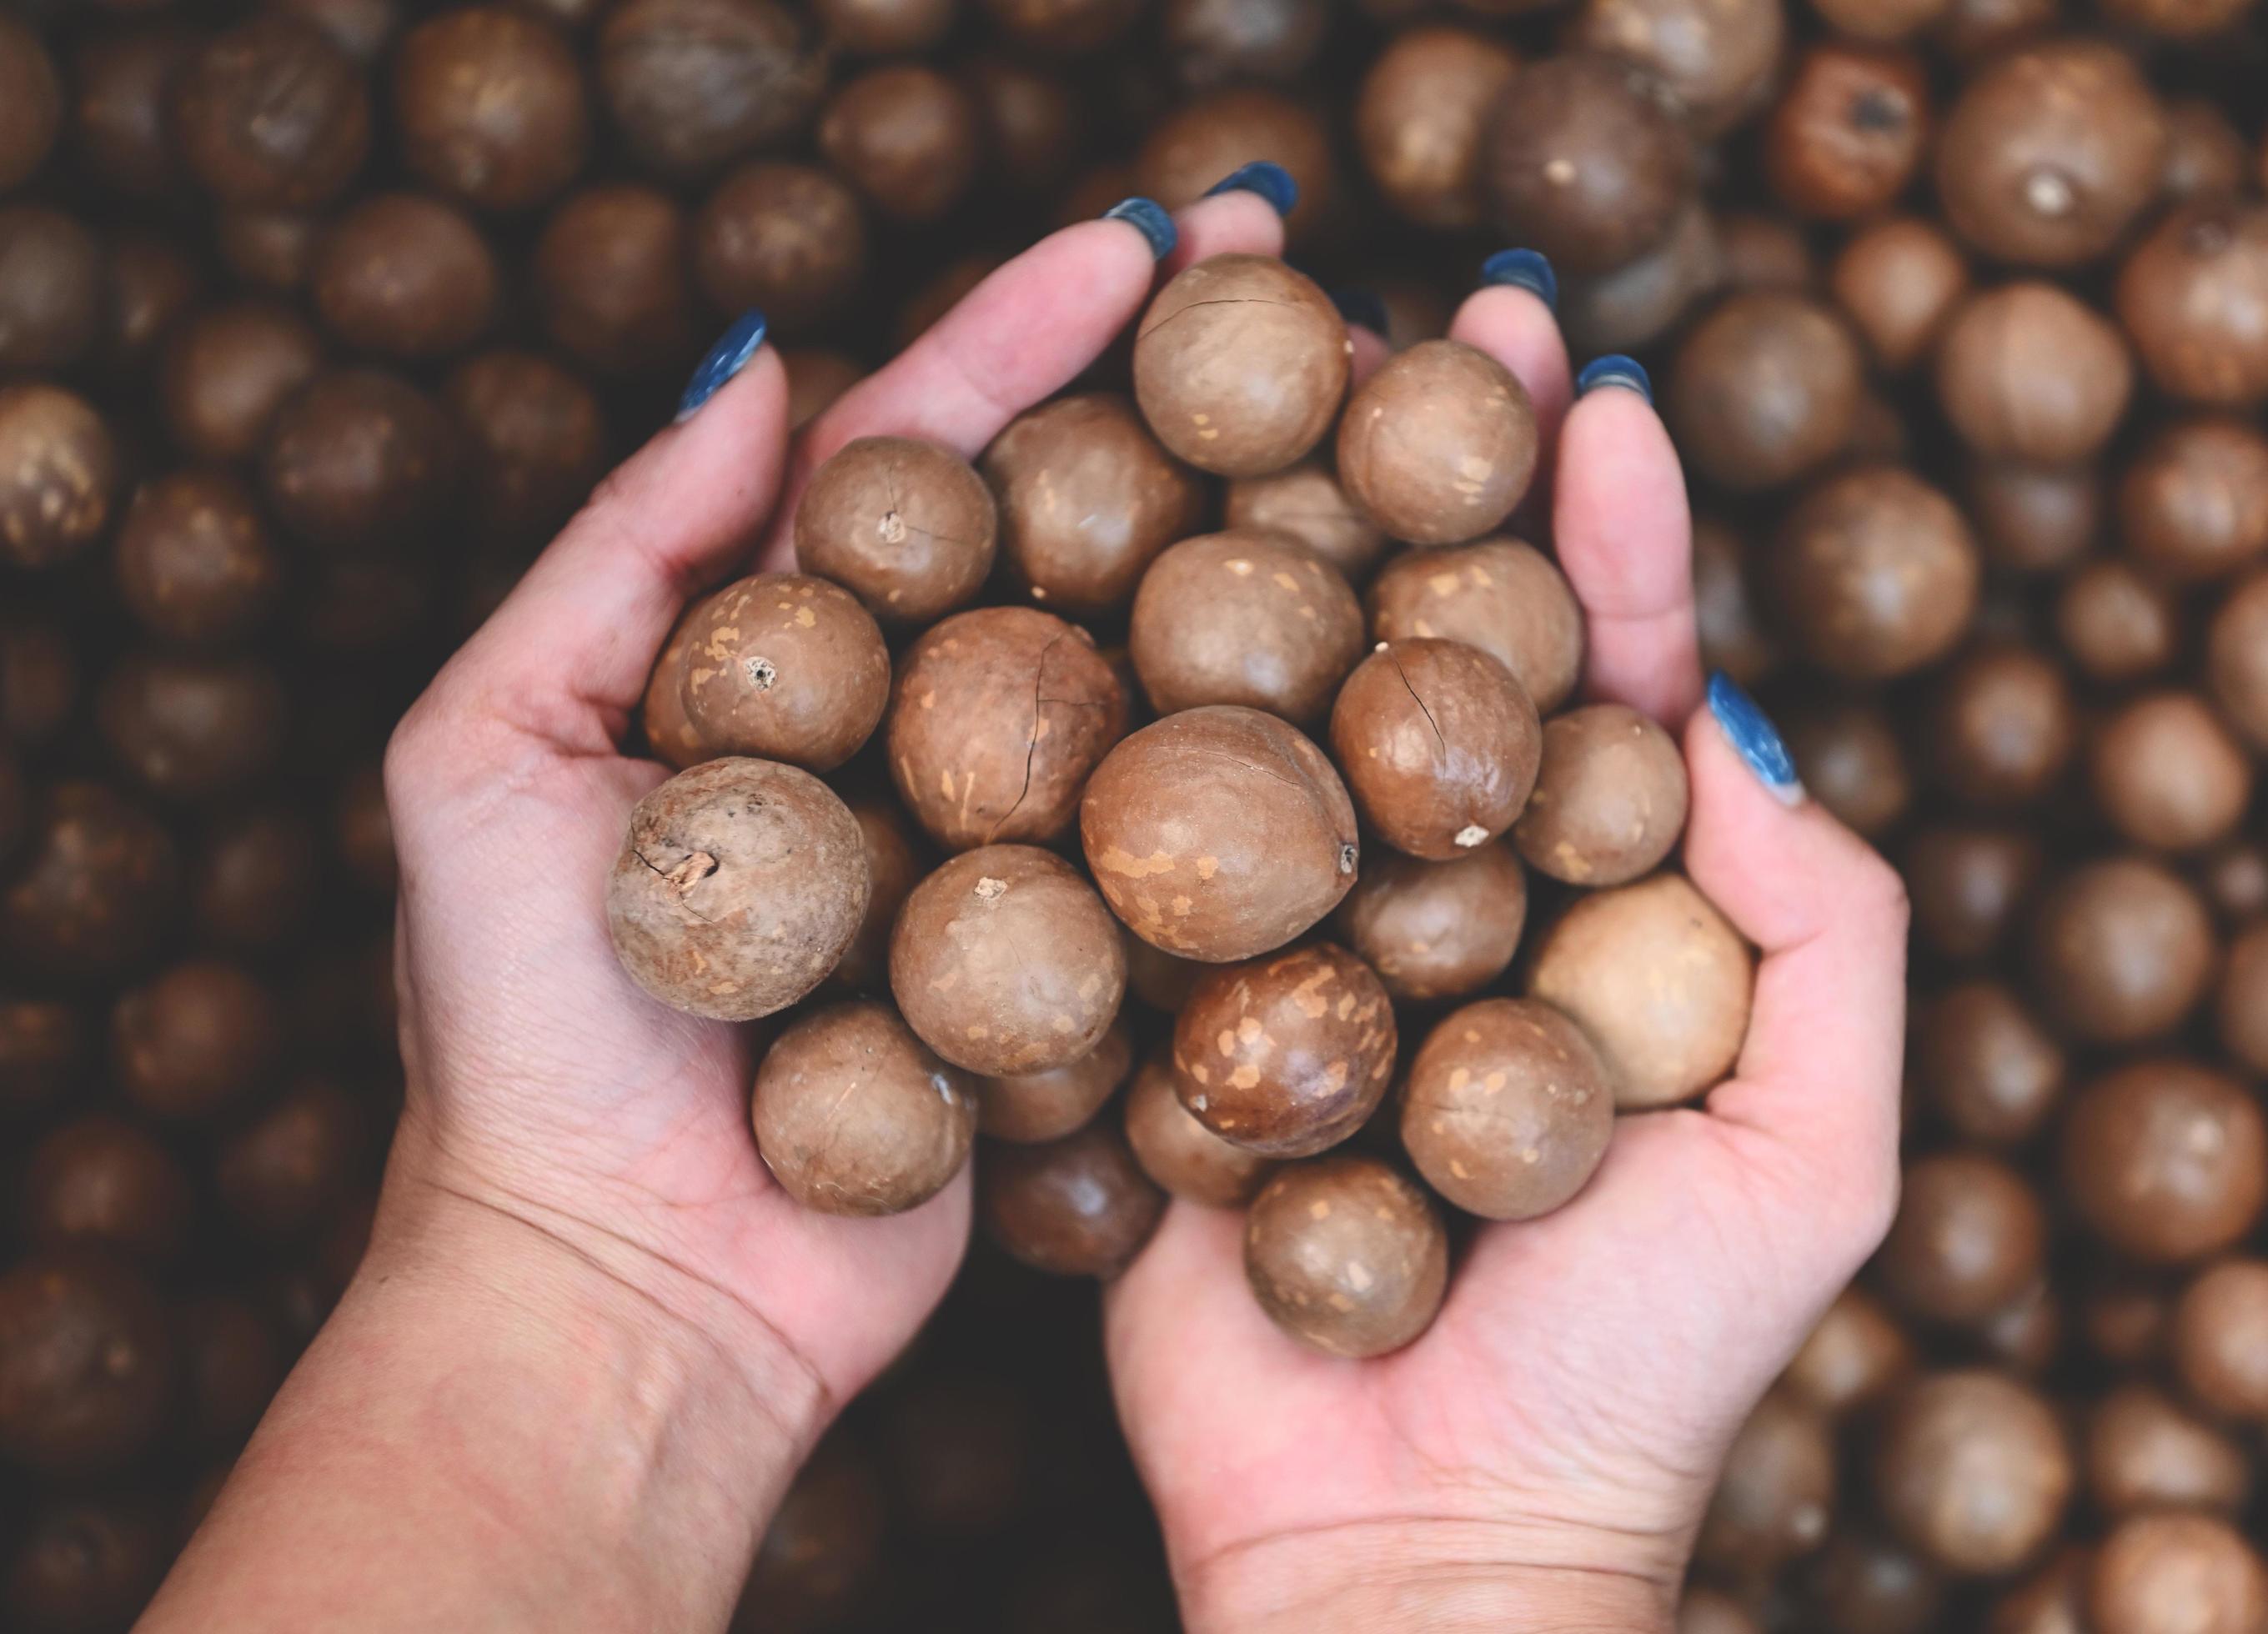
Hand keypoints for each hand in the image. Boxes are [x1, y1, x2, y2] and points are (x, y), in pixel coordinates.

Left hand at [145, 186, 1293, 1632]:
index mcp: (786, 670)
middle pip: (1070, 539)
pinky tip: (1396, 669)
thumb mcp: (484, 760)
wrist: (627, 1301)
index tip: (1148, 240)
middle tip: (1315, 287)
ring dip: (1268, 557)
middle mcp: (917, 745)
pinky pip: (1198, 856)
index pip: (924, 464)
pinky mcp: (1092, 981)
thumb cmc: (526, 1042)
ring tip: (1394, 435)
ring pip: (1159, 682)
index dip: (1026, 338)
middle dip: (1185, 405)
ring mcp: (1016, 860)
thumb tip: (763, 369)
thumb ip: (619, 562)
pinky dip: (1288, 769)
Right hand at [1104, 280, 1910, 1631]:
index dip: (1609, 531)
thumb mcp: (1814, 1150)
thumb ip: (1828, 927)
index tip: (1586, 384)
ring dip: (1281, 539)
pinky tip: (1104, 558)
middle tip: (1437, 309)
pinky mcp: (1163, 1006)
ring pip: (1287, 715)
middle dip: (1443, 476)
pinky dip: (1130, 709)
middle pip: (1440, 655)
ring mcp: (1293, 944)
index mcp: (1604, 916)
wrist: (1413, 1544)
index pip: (1610, 684)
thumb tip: (1731, 712)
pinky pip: (1150, 846)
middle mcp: (1445, 902)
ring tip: (1265, 373)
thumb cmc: (1644, 1368)